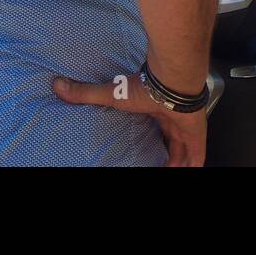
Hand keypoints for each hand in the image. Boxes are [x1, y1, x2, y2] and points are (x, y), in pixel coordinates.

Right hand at [54, 74, 207, 166]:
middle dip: (167, 152)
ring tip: (170, 171)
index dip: (153, 135)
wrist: (171, 82)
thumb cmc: (143, 88)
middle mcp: (172, 118)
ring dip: (178, 162)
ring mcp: (185, 127)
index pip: (156, 124)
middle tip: (158, 164)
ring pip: (184, 150)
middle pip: (171, 139)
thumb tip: (58, 85)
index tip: (145, 143)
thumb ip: (86, 93)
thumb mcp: (111, 94)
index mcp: (155, 108)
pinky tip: (191, 172)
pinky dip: (194, 165)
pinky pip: (197, 155)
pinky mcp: (196, 135)